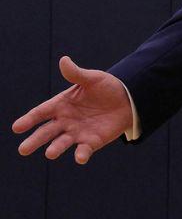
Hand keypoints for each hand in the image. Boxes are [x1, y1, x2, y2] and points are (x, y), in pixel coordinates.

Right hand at [11, 56, 132, 163]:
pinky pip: (85, 149)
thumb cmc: (105, 87)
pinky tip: (80, 158)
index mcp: (60, 105)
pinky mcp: (92, 141)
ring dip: (56, 148)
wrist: (128, 99)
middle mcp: (65, 121)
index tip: (16, 127)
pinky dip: (81, 154)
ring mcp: (77, 132)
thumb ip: (76, 74)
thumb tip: (64, 60)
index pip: (41, 113)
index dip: (29, 120)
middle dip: (35, 140)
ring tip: (49, 154)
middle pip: (46, 132)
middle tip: (23, 150)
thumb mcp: (92, 78)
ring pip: (62, 142)